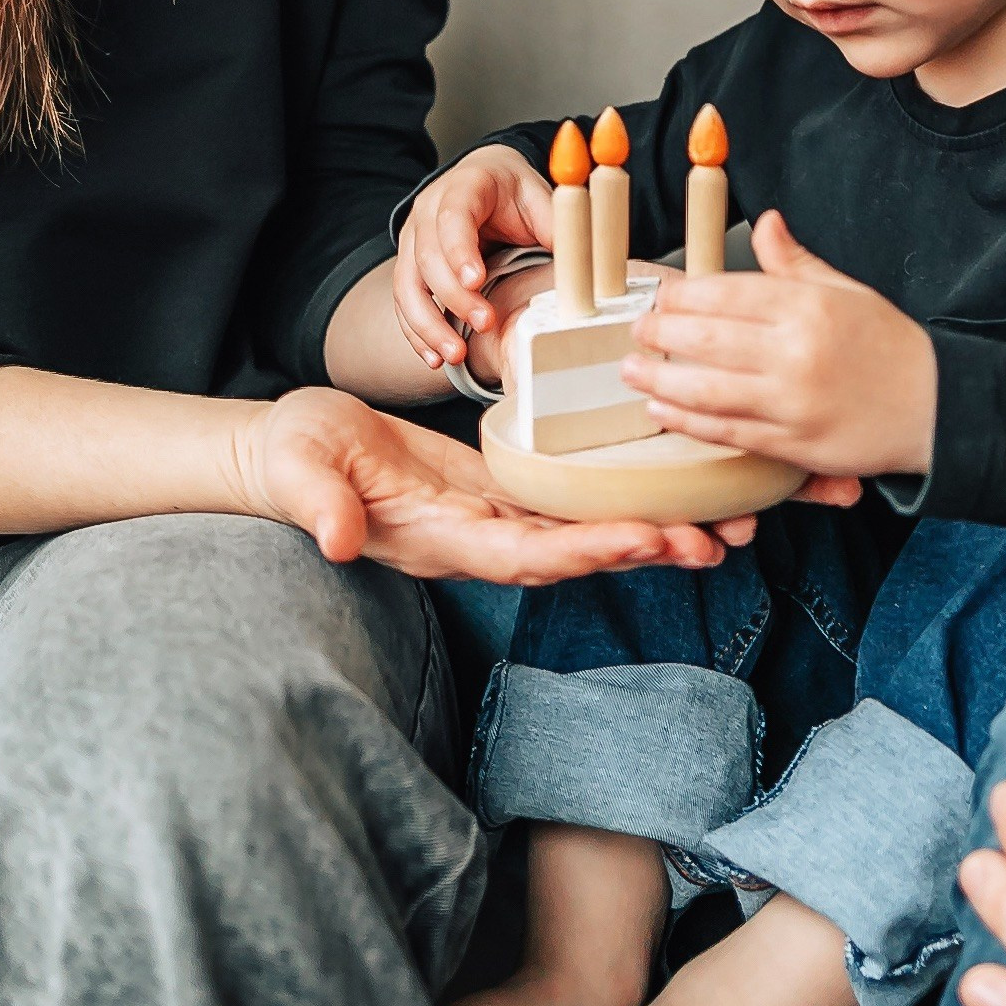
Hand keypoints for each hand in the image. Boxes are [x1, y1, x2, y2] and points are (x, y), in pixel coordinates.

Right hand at [233, 387, 734, 581]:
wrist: (288, 450)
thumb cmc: (292, 456)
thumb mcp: (300, 470)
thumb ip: (320, 504)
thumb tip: (336, 540)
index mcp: (440, 538)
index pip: (525, 554)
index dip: (587, 551)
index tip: (646, 539)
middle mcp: (476, 539)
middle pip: (573, 553)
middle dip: (643, 548)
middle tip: (715, 541)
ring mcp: (488, 519)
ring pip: (580, 532)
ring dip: (646, 532)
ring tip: (716, 527)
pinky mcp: (494, 491)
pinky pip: (565, 502)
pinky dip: (615, 502)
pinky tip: (663, 493)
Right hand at [394, 147, 555, 375]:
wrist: (485, 180)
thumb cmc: (515, 194)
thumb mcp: (539, 197)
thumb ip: (555, 225)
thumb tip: (579, 263)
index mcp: (464, 188)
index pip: (453, 216)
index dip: (460, 250)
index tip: (477, 280)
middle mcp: (429, 211)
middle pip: (428, 256)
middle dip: (454, 296)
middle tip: (485, 323)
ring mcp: (413, 240)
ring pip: (407, 284)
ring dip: (428, 324)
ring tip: (455, 354)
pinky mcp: (410, 266)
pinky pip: (404, 302)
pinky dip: (416, 332)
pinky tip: (435, 357)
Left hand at [620, 207, 937, 477]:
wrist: (940, 408)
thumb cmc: (891, 346)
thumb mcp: (848, 291)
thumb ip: (796, 261)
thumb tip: (766, 221)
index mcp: (808, 306)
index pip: (726, 293)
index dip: (682, 296)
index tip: (658, 297)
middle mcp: (797, 351)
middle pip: (707, 339)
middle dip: (660, 335)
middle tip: (635, 332)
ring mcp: (794, 401)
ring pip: (708, 389)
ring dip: (661, 379)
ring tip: (633, 371)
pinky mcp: (795, 443)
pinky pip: (729, 430)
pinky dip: (689, 421)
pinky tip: (663, 410)